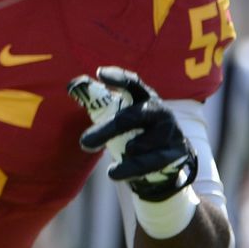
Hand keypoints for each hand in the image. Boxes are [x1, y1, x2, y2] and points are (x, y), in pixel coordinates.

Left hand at [69, 66, 197, 201]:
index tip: (100, 74)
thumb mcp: (117, 111)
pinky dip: (132, 169)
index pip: (132, 83)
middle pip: (131, 117)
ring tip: (111, 165)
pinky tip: (114, 173)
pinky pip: (152, 162)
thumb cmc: (134, 127)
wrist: (166, 156)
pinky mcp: (176, 152)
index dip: (118, 78)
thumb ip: (97, 98)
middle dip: (107, 129)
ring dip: (126, 152)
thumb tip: (72, 85)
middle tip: (84, 142)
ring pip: (143, 143)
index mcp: (143, 96)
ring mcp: (170, 131)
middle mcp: (158, 111)